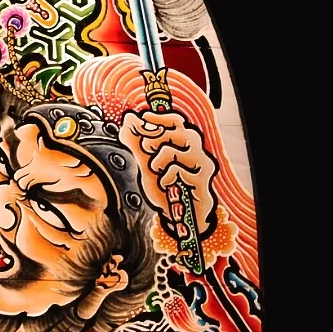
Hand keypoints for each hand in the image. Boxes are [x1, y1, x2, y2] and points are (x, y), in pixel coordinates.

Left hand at [118, 110, 216, 233]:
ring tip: (159, 172)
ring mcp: (201, 164)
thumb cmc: (166, 187)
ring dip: (158, 162)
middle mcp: (197, 150)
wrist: (178, 214)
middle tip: (147, 151)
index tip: (142, 118)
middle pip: (178, 130)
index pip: (176, 121)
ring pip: (172, 150)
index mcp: (185, 144)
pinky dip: (166, 178)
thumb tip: (130, 117)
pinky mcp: (202, 180)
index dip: (159, 118)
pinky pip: (176, 170)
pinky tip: (169, 185)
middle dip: (154, 140)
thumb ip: (137, 142)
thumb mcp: (146, 163)